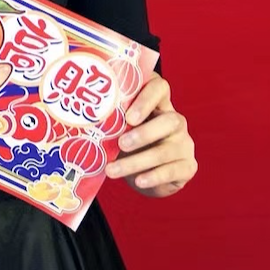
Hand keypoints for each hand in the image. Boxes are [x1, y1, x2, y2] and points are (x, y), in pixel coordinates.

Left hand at [105, 72, 196, 197]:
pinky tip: (138, 181)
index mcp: (159, 102)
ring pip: (166, 151)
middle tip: (120, 144)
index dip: (146, 99)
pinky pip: (173, 171)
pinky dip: (154, 176)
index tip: (128, 117)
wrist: (146, 174)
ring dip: (137, 161)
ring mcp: (184, 143)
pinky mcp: (188, 166)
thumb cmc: (128, 143)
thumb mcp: (120, 128)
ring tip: (112, 170)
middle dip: (144, 133)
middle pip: (169, 120)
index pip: (160, 88)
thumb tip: (82, 119)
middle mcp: (175, 120)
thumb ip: (112, 119)